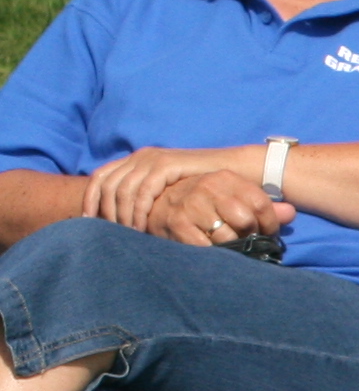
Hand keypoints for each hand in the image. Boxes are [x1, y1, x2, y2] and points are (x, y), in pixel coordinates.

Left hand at [83, 148, 293, 245]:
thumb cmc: (208, 187)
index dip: (90, 199)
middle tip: (106, 234)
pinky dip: (138, 209)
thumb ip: (151, 197)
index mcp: (137, 160)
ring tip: (127, 234)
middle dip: (103, 211)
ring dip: (121, 214)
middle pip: (106, 183)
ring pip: (122, 189)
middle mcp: (140, 156)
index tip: (89, 222)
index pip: (101, 178)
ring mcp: (152, 159)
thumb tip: (129, 217)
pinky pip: (142, 190)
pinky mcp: (166, 165)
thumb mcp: (172, 191)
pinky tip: (141, 225)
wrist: (237, 171)